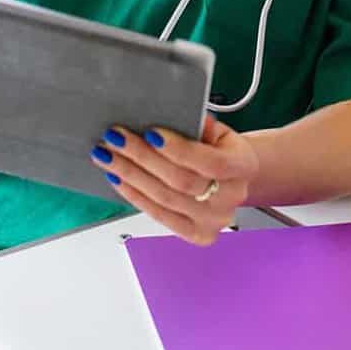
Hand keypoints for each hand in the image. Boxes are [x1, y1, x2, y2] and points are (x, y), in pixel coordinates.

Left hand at [90, 115, 257, 244]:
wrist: (232, 177)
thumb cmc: (220, 150)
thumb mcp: (217, 130)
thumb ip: (197, 124)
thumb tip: (169, 116)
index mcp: (242, 166)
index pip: (209, 162)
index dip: (178, 149)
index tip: (150, 132)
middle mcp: (231, 197)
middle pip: (181, 181)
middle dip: (142, 157)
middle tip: (115, 138)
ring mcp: (214, 220)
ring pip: (165, 199)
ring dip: (130, 175)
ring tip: (108, 156)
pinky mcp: (196, 234)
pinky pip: (160, 216)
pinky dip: (135, 196)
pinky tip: (118, 179)